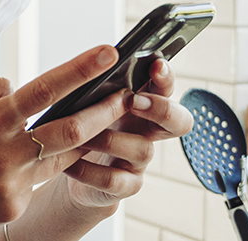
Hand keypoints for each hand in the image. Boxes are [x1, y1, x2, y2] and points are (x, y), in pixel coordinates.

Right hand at [0, 46, 130, 235]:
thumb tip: (23, 89)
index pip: (45, 89)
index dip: (80, 69)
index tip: (108, 52)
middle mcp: (6, 154)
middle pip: (71, 130)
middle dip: (104, 112)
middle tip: (125, 97)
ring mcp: (13, 184)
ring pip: (61, 158)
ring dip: (81, 141)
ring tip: (97, 123)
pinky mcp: (15, 206)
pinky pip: (37, 180)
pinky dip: (35, 167)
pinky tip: (14, 166)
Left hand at [61, 55, 192, 207]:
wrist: (69, 171)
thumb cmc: (81, 126)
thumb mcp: (87, 103)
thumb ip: (96, 88)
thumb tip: (91, 61)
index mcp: (140, 105)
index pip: (165, 88)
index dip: (166, 77)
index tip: (155, 65)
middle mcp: (146, 132)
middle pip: (177, 121)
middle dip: (162, 109)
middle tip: (134, 101)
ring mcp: (139, 161)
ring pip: (144, 150)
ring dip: (112, 139)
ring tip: (83, 133)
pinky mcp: (125, 186)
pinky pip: (115, 180)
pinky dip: (90, 171)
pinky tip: (69, 163)